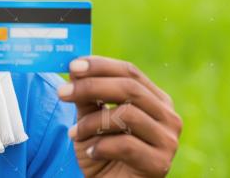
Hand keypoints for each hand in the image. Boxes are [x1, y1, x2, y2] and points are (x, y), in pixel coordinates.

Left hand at [58, 56, 181, 176]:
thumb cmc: (101, 152)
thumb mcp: (90, 120)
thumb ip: (87, 96)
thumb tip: (75, 67)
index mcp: (155, 99)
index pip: (130, 72)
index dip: (100, 66)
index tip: (72, 65)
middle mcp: (167, 116)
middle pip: (130, 89)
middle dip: (90, 87)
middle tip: (62, 93)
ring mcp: (167, 140)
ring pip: (127, 115)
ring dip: (92, 123)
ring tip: (76, 134)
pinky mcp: (160, 163)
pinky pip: (126, 145)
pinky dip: (101, 147)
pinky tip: (92, 153)